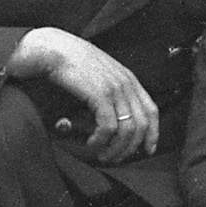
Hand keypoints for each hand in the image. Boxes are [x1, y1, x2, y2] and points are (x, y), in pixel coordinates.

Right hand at [5, 27, 158, 161]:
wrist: (52, 48)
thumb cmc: (69, 63)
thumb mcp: (98, 76)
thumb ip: (107, 93)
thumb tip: (108, 124)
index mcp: (129, 78)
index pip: (152, 110)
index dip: (153, 134)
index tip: (147, 151)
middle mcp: (126, 83)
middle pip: (142, 125)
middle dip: (130, 148)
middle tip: (115, 158)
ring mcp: (115, 88)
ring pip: (128, 129)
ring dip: (115, 148)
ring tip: (101, 154)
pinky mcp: (100, 94)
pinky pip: (109, 126)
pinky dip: (102, 140)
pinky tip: (92, 143)